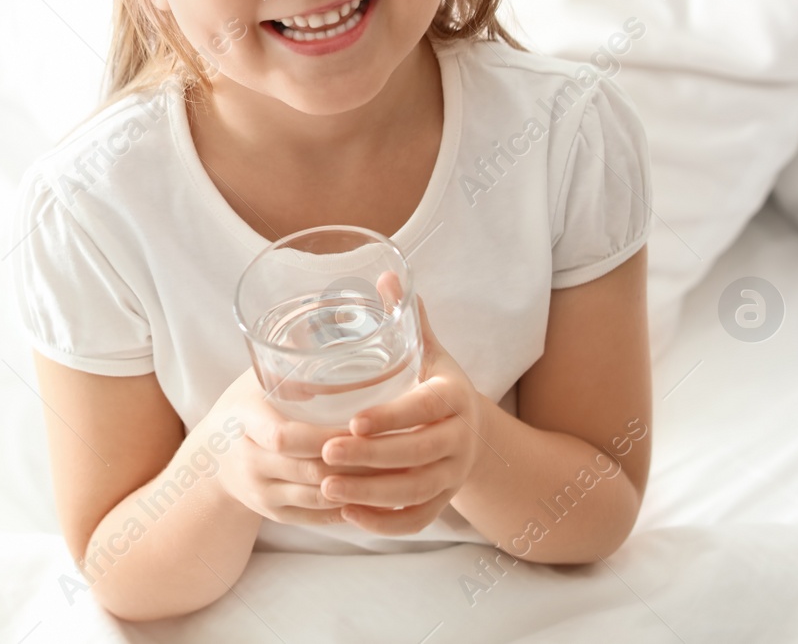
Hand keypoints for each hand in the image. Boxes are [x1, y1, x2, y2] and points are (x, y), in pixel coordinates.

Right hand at [203, 367, 389, 527]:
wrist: (210, 459)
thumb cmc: (245, 406)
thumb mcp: (257, 379)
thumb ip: (289, 360)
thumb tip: (336, 320)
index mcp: (245, 421)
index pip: (283, 436)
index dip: (325, 435)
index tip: (360, 425)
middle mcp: (250, 462)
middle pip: (309, 469)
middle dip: (355, 462)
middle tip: (396, 448)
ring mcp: (262, 493)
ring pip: (320, 498)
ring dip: (360, 488)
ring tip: (397, 472)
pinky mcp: (275, 515)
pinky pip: (319, 518)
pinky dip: (351, 508)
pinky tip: (380, 496)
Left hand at [317, 280, 484, 535]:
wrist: (472, 432)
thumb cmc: (435, 384)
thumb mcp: (428, 352)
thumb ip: (407, 320)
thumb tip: (386, 274)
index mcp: (454, 397)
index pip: (425, 409)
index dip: (392, 417)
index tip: (353, 420)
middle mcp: (460, 439)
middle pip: (418, 454)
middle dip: (370, 457)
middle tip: (325, 452)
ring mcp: (453, 475)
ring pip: (415, 490)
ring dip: (371, 493)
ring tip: (327, 486)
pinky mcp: (444, 502)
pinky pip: (416, 519)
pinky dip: (385, 523)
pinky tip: (349, 516)